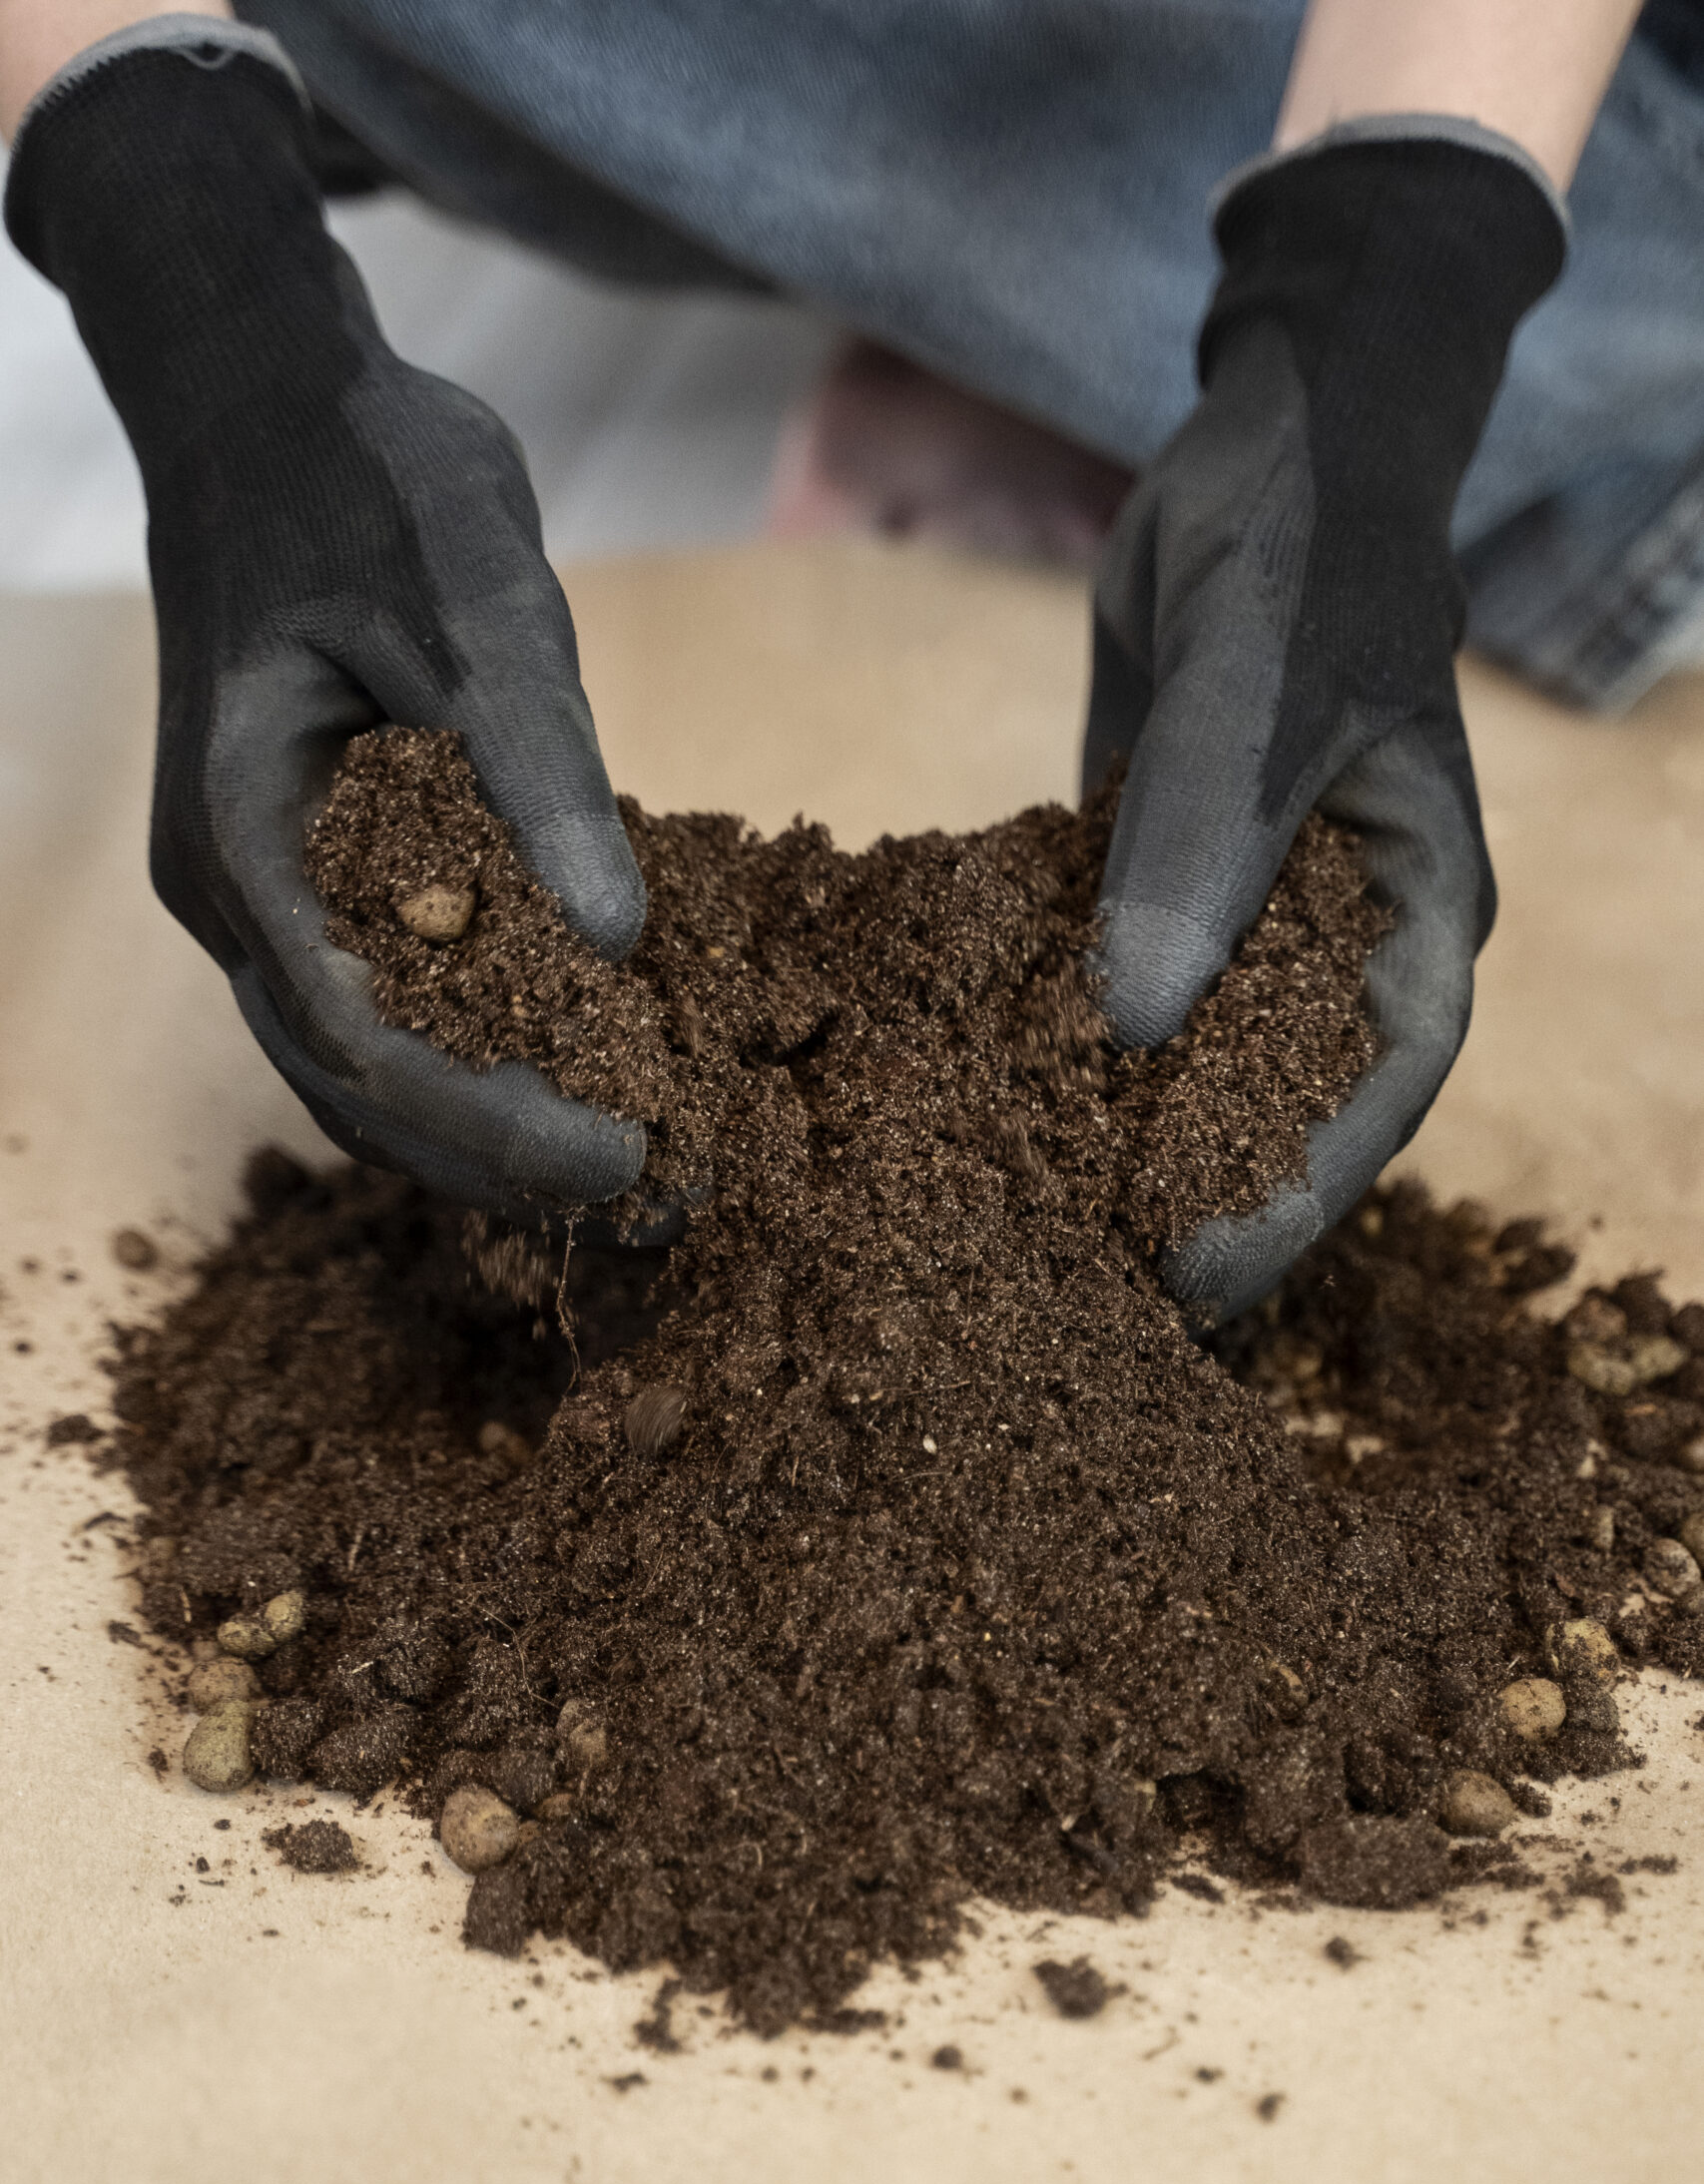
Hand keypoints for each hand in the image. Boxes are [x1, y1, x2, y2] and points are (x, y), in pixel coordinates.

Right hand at [6, 22, 647, 1225]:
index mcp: (246, 836)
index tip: (628, 1154)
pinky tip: (578, 1069)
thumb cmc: (365, 477)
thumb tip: (619, 942)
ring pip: (363, 1064)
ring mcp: (264, 889)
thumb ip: (540, 775)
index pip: (361, 1040)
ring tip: (628, 1167)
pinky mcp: (316, 870)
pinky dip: (478, 1050)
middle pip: (354, 1086)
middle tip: (653, 1200)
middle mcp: (236, 890)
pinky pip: (388, 997)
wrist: (272, 399)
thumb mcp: (477, 605)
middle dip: (499, 1157)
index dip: (495, 1121)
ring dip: (487, 1128)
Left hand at [1084, 128, 1564, 1321]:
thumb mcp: (1253, 689)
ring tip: (1028, 1239)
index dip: (1299, 1195)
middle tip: (1091, 1307)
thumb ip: (1195, 852)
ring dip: (1122, 1138)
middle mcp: (1337, 927)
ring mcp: (1249, 907)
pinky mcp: (1162, 878)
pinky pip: (1118, 978)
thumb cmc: (1302, 544)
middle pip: (1284, 1100)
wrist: (1262, 448)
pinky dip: (1060, 1039)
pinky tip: (975, 1104)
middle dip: (1199, 1202)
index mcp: (1416, 900)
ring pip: (1195, 1054)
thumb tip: (1133, 1029)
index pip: (1383, 1085)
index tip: (1200, 1280)